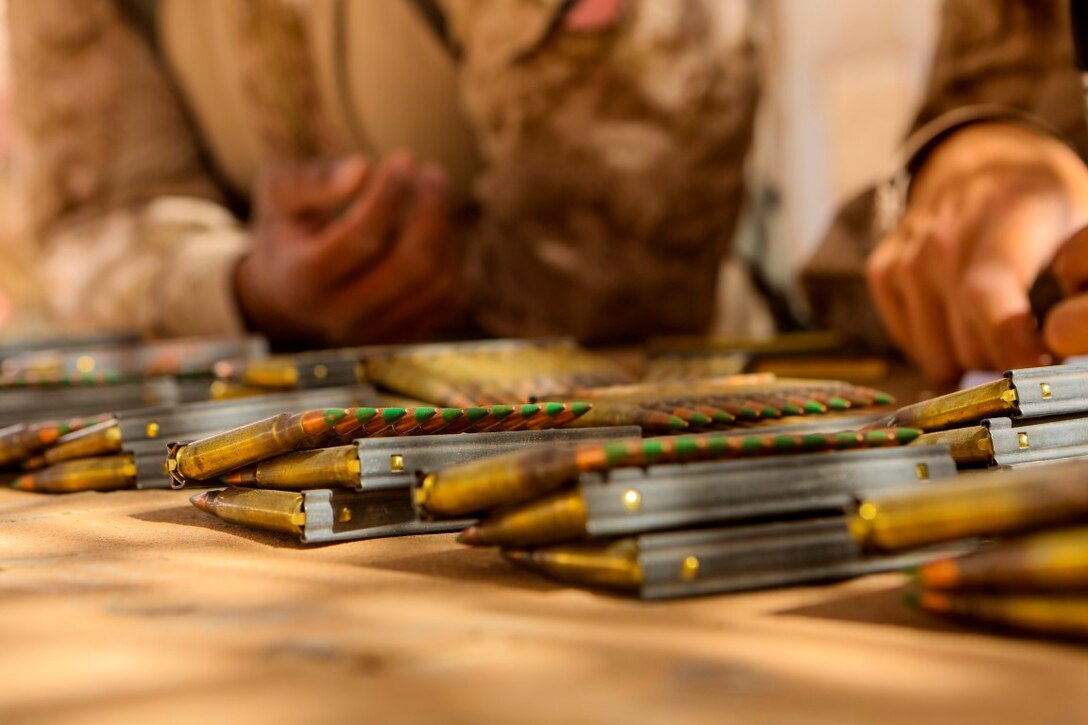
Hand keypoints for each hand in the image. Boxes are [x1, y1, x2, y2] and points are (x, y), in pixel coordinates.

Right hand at [234, 153, 462, 345]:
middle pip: (410, 265)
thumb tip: (362, 169)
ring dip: (446, 230)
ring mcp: (377, 334)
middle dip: (430, 211)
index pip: (361, 239)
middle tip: (431, 173)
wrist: (287, 294)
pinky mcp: (404, 339)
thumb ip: (313, 180)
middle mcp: (342, 316)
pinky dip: (452, 257)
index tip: (404, 159)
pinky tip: (437, 227)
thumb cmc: (286, 229)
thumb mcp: (278, 192)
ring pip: (437, 283)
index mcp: (303, 279)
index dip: (389, 196)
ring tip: (434, 191)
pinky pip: (449, 299)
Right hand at [866, 123, 1087, 382]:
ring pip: (937, 356)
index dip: (1011, 348)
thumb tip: (1079, 338)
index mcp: (1001, 217)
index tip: (1038, 374)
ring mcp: (906, 258)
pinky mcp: (883, 273)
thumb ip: (1082, 281)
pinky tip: (959, 318)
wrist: (979, 160)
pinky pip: (911, 345)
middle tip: (1031, 348)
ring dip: (970, 359)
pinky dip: (938, 345)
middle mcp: (942, 238)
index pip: (988, 294)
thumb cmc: (1040, 202)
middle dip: (1005, 362)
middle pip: (968, 343)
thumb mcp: (1081, 224)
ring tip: (995, 332)